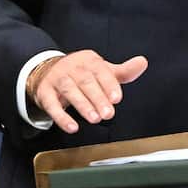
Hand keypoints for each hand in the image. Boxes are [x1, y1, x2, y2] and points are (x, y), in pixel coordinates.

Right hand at [28, 50, 148, 133]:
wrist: (47, 70)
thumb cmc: (80, 73)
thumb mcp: (101, 70)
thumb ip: (123, 71)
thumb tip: (142, 63)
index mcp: (89, 61)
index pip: (100, 71)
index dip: (109, 84)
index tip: (117, 98)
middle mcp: (72, 68)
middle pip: (86, 82)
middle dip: (98, 98)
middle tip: (108, 113)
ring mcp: (57, 79)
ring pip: (70, 91)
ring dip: (83, 105)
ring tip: (94, 118)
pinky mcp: (45, 92)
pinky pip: (51, 104)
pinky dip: (61, 117)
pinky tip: (71, 127)